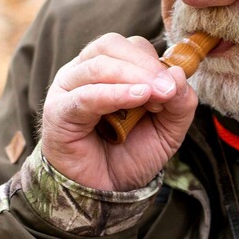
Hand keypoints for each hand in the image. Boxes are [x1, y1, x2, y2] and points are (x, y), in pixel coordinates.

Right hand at [40, 33, 197, 191]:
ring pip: (98, 66)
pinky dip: (114, 94)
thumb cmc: (130, 155)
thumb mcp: (168, 130)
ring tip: (155, 96)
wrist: (104, 193)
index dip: (154, 61)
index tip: (172, 88)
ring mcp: (68, 89)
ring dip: (132, 77)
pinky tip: (138, 98)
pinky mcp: (58, 112)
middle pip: (111, 45)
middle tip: (167, 88)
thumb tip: (179, 73)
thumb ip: (180, 103)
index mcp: (109, 68)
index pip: (131, 46)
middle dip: (144, 64)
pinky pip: (85, 96)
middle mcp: (84, 72)